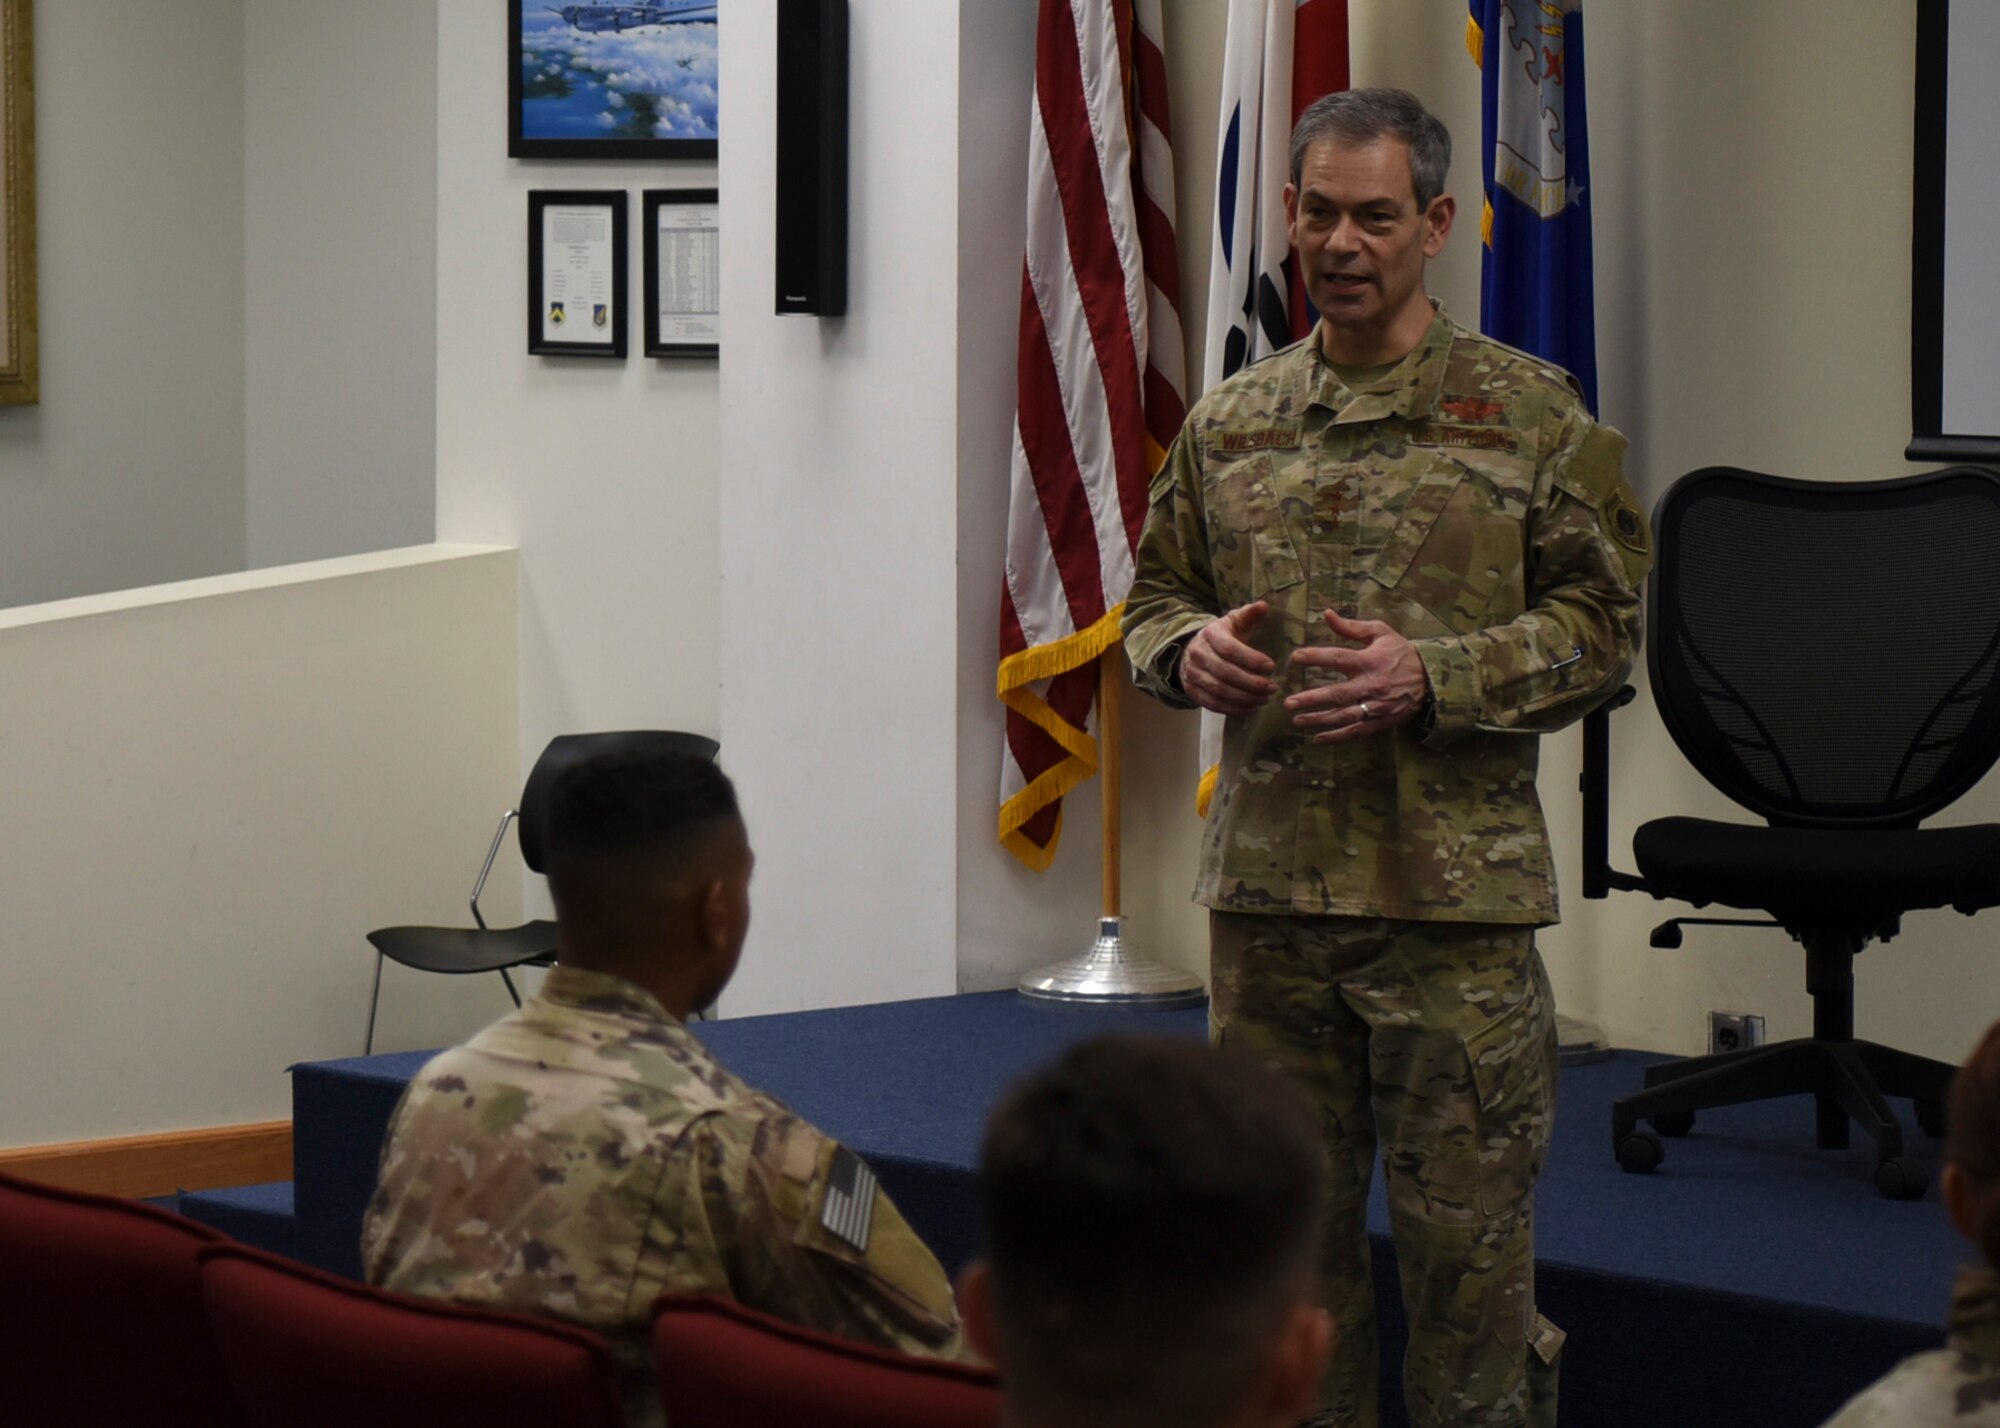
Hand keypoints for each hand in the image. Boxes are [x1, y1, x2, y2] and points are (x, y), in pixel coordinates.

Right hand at [1180, 602, 1277, 715]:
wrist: (1191, 651)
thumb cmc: (1221, 636)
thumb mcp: (1233, 622)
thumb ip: (1249, 615)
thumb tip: (1264, 606)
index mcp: (1210, 634)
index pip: (1230, 649)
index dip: (1251, 659)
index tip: (1272, 667)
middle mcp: (1198, 654)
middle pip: (1225, 672)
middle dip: (1251, 683)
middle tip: (1272, 687)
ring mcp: (1193, 674)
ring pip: (1219, 690)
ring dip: (1244, 698)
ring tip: (1264, 699)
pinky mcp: (1192, 691)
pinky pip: (1213, 704)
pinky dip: (1233, 709)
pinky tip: (1251, 708)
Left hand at [1285, 609, 1427, 743]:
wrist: (1432, 678)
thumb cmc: (1401, 652)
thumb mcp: (1380, 633)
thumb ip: (1351, 626)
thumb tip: (1326, 614)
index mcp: (1369, 661)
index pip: (1338, 658)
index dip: (1316, 657)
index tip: (1295, 657)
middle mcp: (1371, 685)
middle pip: (1337, 694)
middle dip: (1311, 699)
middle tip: (1288, 703)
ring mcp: (1376, 706)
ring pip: (1344, 716)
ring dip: (1319, 721)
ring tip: (1297, 721)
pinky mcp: (1381, 721)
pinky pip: (1356, 731)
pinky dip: (1336, 737)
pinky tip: (1317, 738)